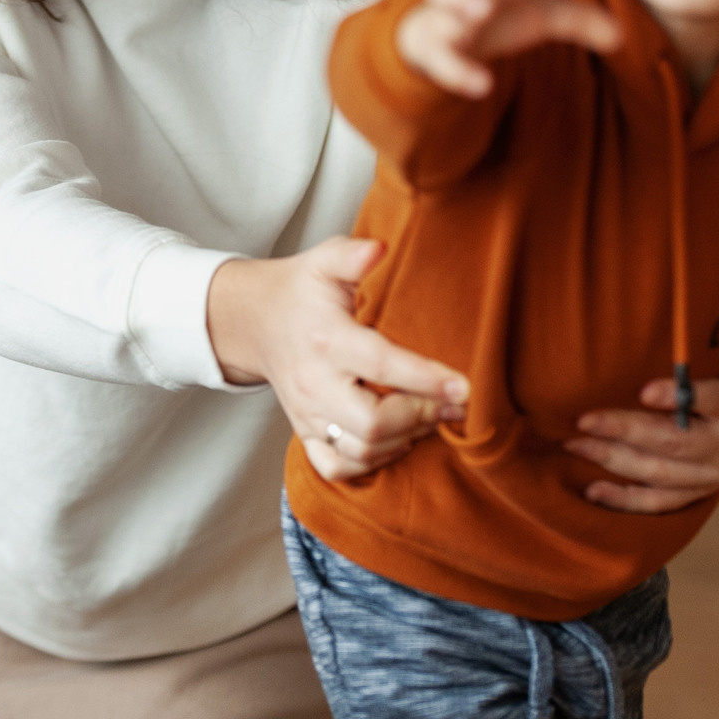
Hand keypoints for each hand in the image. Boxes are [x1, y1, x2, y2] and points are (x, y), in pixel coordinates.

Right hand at [207, 235, 469, 481]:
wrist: (254, 321)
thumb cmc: (300, 290)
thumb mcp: (323, 261)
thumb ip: (352, 255)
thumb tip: (380, 250)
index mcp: (326, 338)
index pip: (381, 366)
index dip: (426, 380)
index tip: (465, 386)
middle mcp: (314, 383)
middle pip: (372, 422)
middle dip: (422, 416)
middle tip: (455, 404)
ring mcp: (307, 413)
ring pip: (360, 450)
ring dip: (405, 440)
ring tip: (432, 417)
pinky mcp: (304, 432)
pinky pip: (336, 468)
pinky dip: (371, 463)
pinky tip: (396, 440)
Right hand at [397, 0, 623, 96]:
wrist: (441, 39)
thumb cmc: (498, 16)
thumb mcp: (540, 15)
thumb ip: (579, 20)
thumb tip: (620, 36)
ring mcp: (447, 7)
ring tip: (479, 11)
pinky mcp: (428, 41)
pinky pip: (435, 50)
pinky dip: (455, 68)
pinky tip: (481, 85)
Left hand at [566, 307, 718, 512]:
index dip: (684, 396)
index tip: (645, 390)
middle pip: (676, 442)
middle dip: (626, 430)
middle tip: (585, 420)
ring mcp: (716, 475)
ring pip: (661, 474)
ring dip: (615, 460)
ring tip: (575, 444)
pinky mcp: (699, 492)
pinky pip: (660, 503)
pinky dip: (626, 500)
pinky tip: (593, 489)